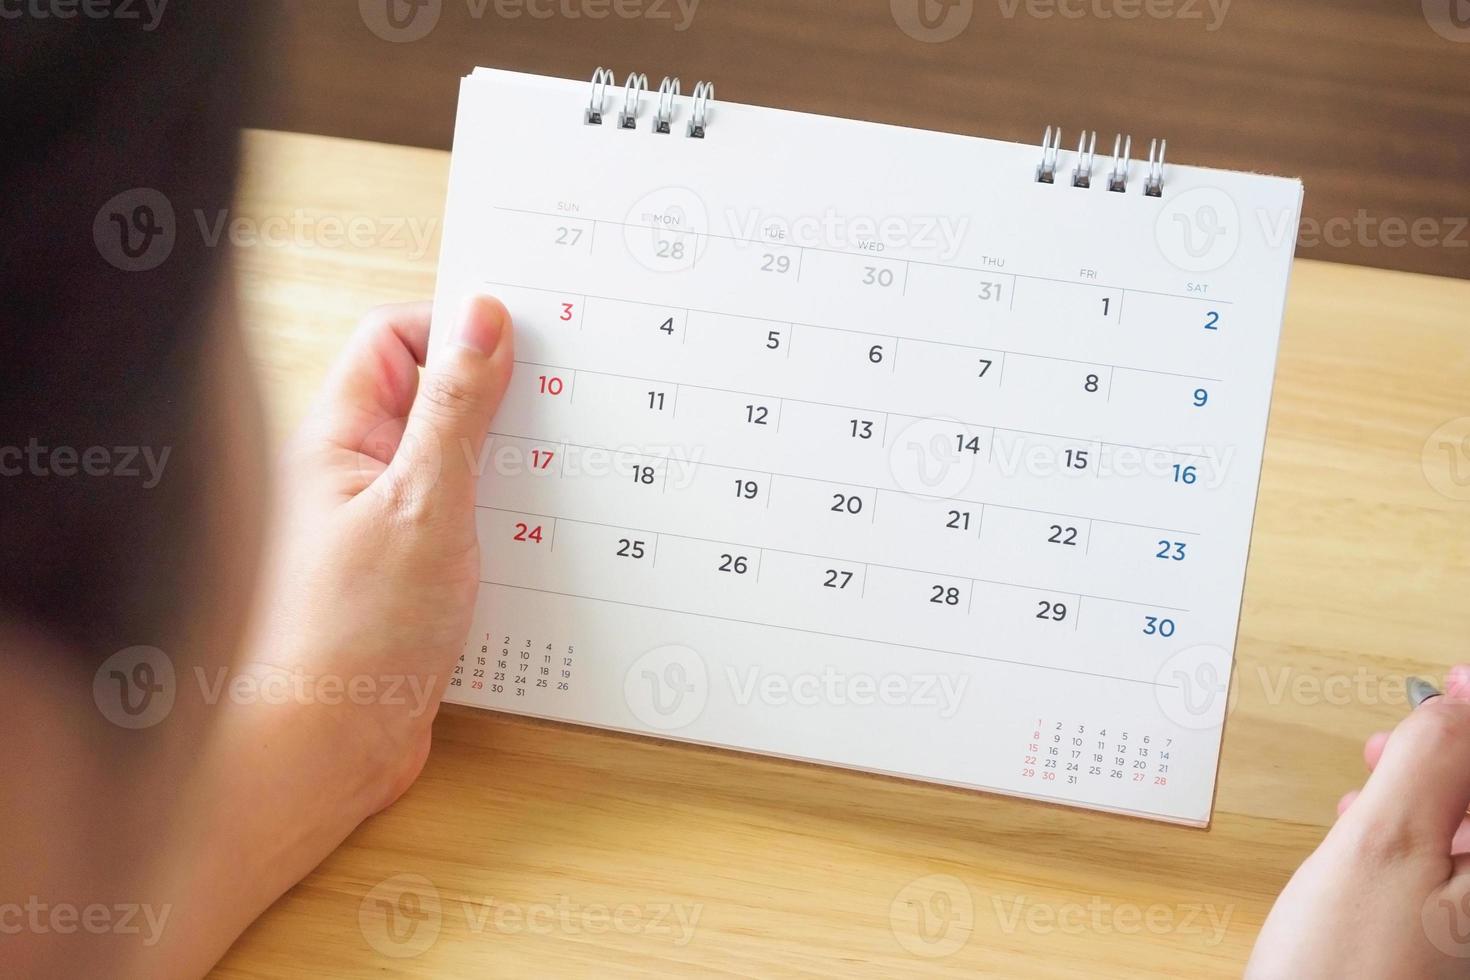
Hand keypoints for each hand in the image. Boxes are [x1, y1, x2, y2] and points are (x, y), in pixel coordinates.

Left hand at [245, 295, 512, 810]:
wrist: (324, 754)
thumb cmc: (351, 635)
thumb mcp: (424, 503)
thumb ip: (457, 409)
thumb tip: (483, 319)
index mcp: (336, 439)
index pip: (395, 340)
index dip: (457, 331)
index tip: (524, 344)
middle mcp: (354, 474)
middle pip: (431, 399)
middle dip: (496, 399)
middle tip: (559, 409)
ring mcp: (381, 524)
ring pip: (454, 463)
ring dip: (504, 466)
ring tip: (556, 481)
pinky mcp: (407, 574)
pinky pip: (461, 520)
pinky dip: (500, 520)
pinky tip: (538, 541)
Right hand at [1247, 666, 1469, 977]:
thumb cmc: (1344, 971)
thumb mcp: (1383, 844)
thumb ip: (1429, 760)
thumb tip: (1458, 700)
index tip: (1451, 682)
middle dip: (1458, 753)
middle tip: (1423, 717)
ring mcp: (1461, 924)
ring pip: (1463, 834)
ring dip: (1434, 788)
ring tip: (1386, 763)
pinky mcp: (1434, 942)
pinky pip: (1442, 870)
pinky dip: (1413, 833)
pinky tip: (1371, 826)